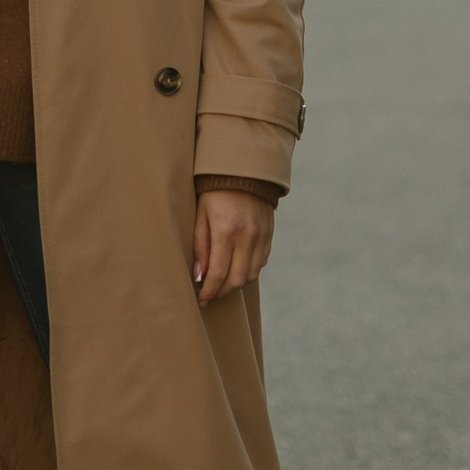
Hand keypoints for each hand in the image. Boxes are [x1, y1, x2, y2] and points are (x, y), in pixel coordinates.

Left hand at [192, 183, 277, 306]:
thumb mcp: (200, 214)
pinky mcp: (269, 234)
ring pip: (251, 275)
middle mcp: (247, 236)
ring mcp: (261, 236)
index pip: (218, 273)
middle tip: (209, 296)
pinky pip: (261, 262)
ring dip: (235, 285)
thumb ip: (200, 246)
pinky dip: (248, 271)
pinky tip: (236, 269)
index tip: (200, 300)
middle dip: (221, 293)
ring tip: (221, 284)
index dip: (208, 292)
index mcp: (226, 230)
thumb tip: (200, 275)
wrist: (244, 169)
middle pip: (237, 280)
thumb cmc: (214, 191)